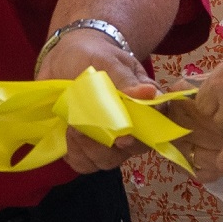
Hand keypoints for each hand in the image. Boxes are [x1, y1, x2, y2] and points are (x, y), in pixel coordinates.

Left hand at [37, 25, 158, 172]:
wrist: (66, 59)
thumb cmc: (93, 56)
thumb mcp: (108, 62)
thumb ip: (126, 81)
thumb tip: (150, 93)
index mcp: (146, 104)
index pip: (156, 127)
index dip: (140, 137)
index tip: (121, 138)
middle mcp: (133, 128)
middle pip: (130, 151)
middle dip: (104, 143)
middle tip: (81, 125)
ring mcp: (111, 142)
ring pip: (107, 161)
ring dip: (86, 147)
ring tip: (71, 125)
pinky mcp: (88, 148)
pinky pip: (86, 164)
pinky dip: (74, 154)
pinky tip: (67, 136)